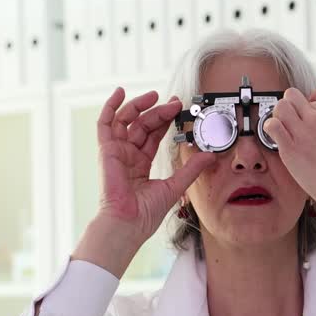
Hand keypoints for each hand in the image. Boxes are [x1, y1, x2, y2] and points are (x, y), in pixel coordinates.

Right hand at [96, 87, 214, 239]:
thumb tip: (210, 156)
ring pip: (127, 120)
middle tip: (175, 103)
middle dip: (158, 111)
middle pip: (143, 124)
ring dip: (140, 105)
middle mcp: (128, 154)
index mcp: (141, 162)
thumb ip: (191, 169)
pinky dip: (110, 106)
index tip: (178, 108)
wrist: (129, 223)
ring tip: (155, 96)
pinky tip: (120, 92)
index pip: (154, 134)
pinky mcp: (107, 150)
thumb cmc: (146, 213)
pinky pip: (105, 124)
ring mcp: (117, 151)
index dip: (165, 120)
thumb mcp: (175, 186)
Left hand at [262, 88, 315, 211]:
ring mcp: (302, 132)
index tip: (303, 126)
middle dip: (287, 106)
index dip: (304, 114)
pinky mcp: (290, 147)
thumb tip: (310, 123)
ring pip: (280, 106)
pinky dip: (269, 128)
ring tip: (281, 130)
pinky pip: (271, 125)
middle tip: (288, 122)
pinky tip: (275, 138)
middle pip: (291, 95)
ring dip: (277, 116)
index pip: (308, 101)